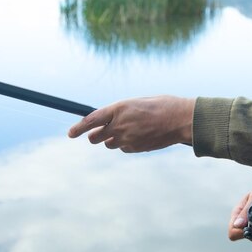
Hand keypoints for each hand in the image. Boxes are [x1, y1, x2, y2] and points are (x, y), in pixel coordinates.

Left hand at [68, 96, 195, 152]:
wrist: (180, 119)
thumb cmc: (161, 105)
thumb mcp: (137, 102)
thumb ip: (120, 112)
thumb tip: (108, 121)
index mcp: (118, 108)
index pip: (90, 120)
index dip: (78, 128)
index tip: (70, 133)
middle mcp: (119, 125)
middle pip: (95, 137)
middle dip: (94, 136)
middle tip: (99, 133)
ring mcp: (127, 139)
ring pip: (109, 144)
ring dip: (112, 140)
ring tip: (126, 130)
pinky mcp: (135, 149)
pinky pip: (123, 148)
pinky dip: (126, 144)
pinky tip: (138, 136)